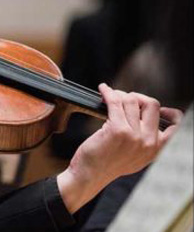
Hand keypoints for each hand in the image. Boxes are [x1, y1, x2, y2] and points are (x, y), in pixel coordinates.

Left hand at [56, 83, 182, 211]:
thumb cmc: (108, 165)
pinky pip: (115, 102)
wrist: (90, 175)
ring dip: (119, 94)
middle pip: (151, 104)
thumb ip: (145, 142)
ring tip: (110, 97)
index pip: (176, 126)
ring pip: (131, 100)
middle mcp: (149, 141)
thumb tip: (145, 118)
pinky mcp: (117, 130)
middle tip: (123, 100)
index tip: (158, 109)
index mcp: (157, 148)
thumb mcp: (136, 158)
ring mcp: (134, 135)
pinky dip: (108, 92)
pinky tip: (103, 90)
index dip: (169, 112)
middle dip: (137, 97)